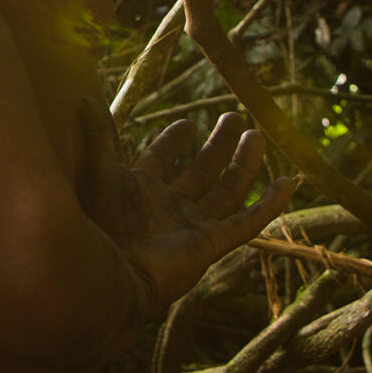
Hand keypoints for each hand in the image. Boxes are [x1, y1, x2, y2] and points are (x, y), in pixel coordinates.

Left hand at [88, 112, 296, 316]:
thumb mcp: (99, 172)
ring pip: (227, 191)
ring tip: (257, 135)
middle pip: (200, 171)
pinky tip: (288, 182)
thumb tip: (84, 98)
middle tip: (233, 118)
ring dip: (243, 164)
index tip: (188, 124)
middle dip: (217, 145)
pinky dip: (269, 204)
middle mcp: (169, 207)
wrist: (113, 274)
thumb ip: (97, 136)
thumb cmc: (100, 225)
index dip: (175, 140)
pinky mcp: (212, 244)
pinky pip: (248, 222)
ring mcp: (192, 226)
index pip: (162, 159)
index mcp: (140, 190)